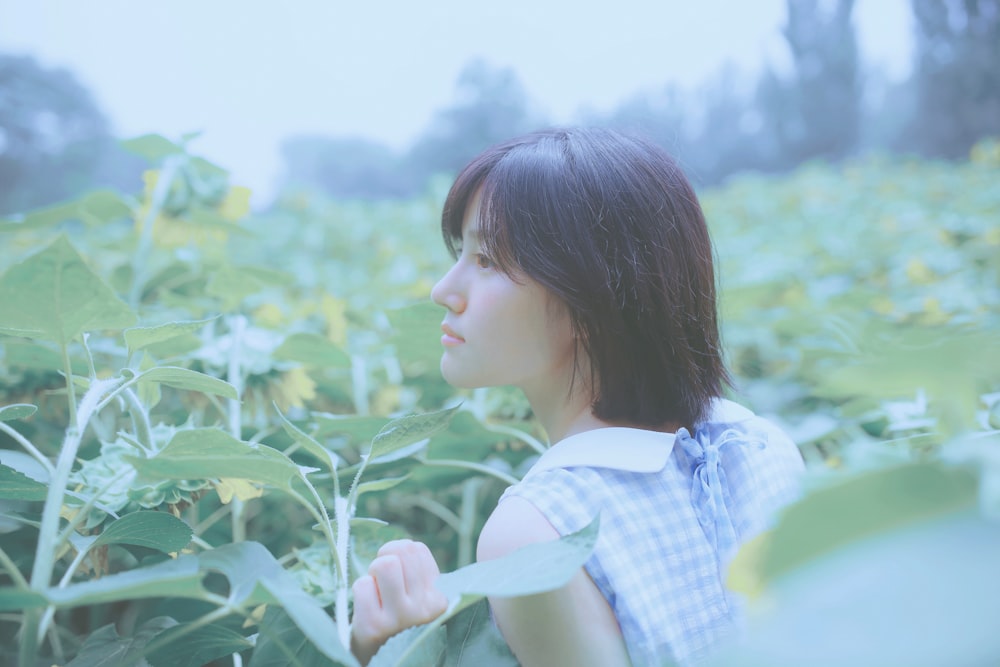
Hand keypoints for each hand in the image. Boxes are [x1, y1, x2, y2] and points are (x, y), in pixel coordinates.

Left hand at [350, 539, 448, 663]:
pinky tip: (368, 608)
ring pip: (384, 564)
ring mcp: (399, 618)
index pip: (416, 549)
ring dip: (373, 573)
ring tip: (376, 591)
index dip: (399, 552)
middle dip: (385, 559)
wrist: (386, 661)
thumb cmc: (400, 621)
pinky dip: (361, 591)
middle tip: (383, 580)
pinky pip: (363, 585)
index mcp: (439, 599)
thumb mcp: (420, 599)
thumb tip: (401, 546)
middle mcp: (424, 609)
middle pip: (401, 552)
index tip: (398, 571)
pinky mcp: (373, 626)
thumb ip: (418, 572)